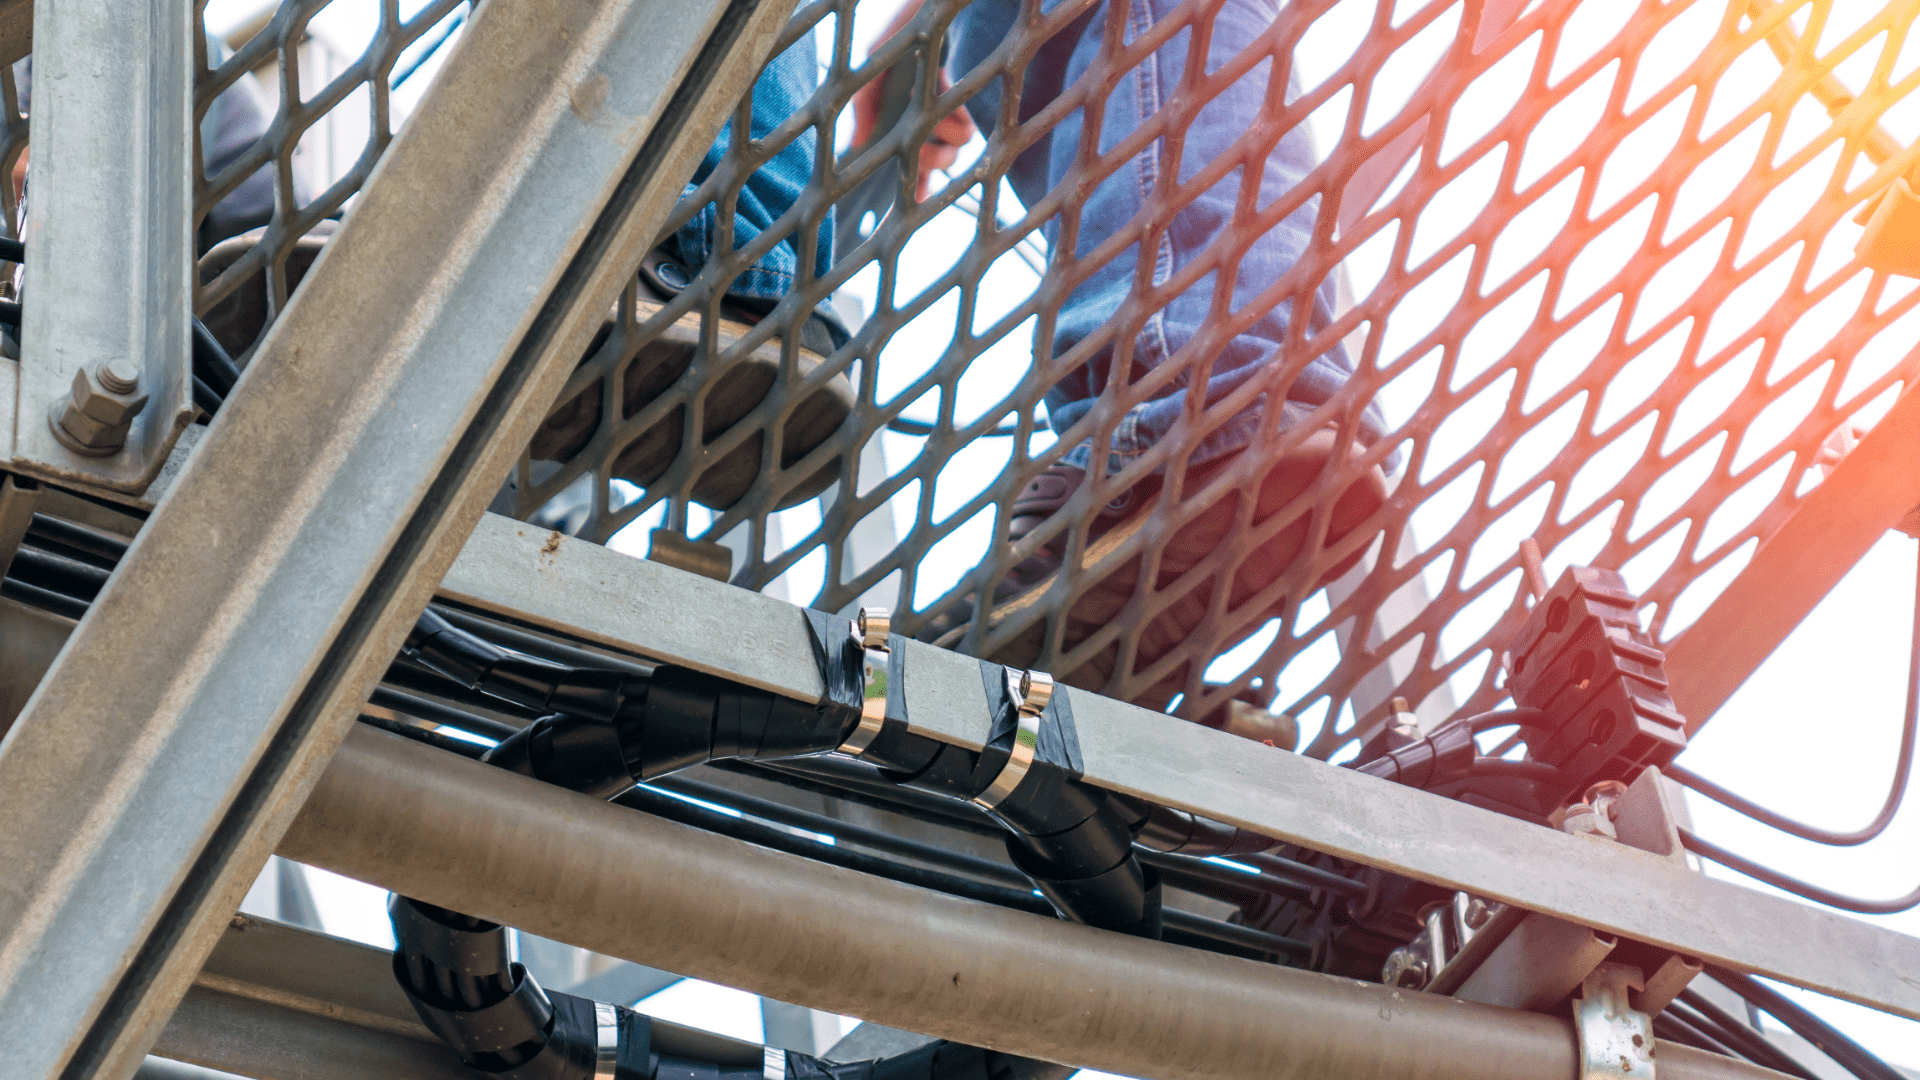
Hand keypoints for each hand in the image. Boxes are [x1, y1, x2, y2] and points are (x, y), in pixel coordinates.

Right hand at [850, 0, 978, 201]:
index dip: (911, 184)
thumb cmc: (897, 35)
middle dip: (928, 164)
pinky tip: (944, 102)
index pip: (907, 160)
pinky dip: (954, 124)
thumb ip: (861, 108)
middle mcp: (925, 117)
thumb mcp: (870, 73)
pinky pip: (964, 131)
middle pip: (932, 164)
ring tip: (932, 118)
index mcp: (901, 117)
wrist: (928, 11)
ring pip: (953, 153)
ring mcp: (946, 110)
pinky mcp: (965, 100)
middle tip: (920, 148)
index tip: (907, 206)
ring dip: (942, 145)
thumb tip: (856, 145)